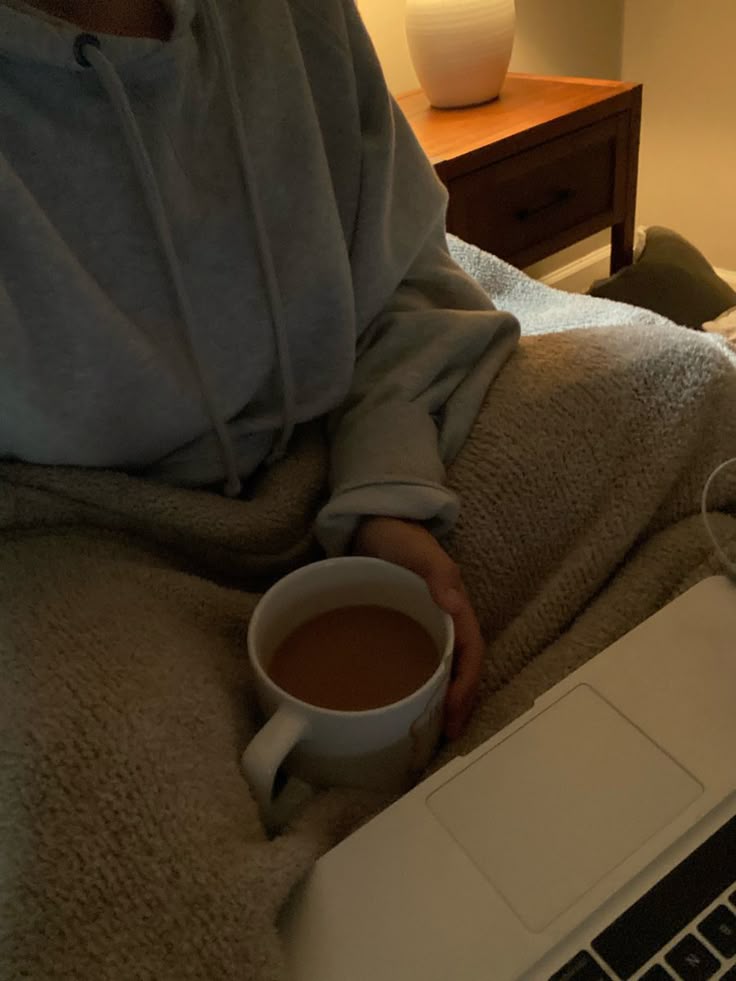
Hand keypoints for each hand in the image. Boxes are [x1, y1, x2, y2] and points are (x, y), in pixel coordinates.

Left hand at [353, 517, 483, 739]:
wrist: (372, 523)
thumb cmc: (397, 535)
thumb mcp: (417, 550)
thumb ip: (437, 573)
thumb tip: (458, 606)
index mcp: (454, 607)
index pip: (471, 654)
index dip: (466, 687)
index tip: (454, 716)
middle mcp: (445, 620)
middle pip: (461, 669)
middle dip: (458, 703)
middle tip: (445, 736)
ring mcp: (425, 624)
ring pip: (442, 667)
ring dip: (442, 698)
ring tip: (430, 729)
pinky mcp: (404, 626)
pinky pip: (418, 660)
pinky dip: (419, 684)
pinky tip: (404, 702)